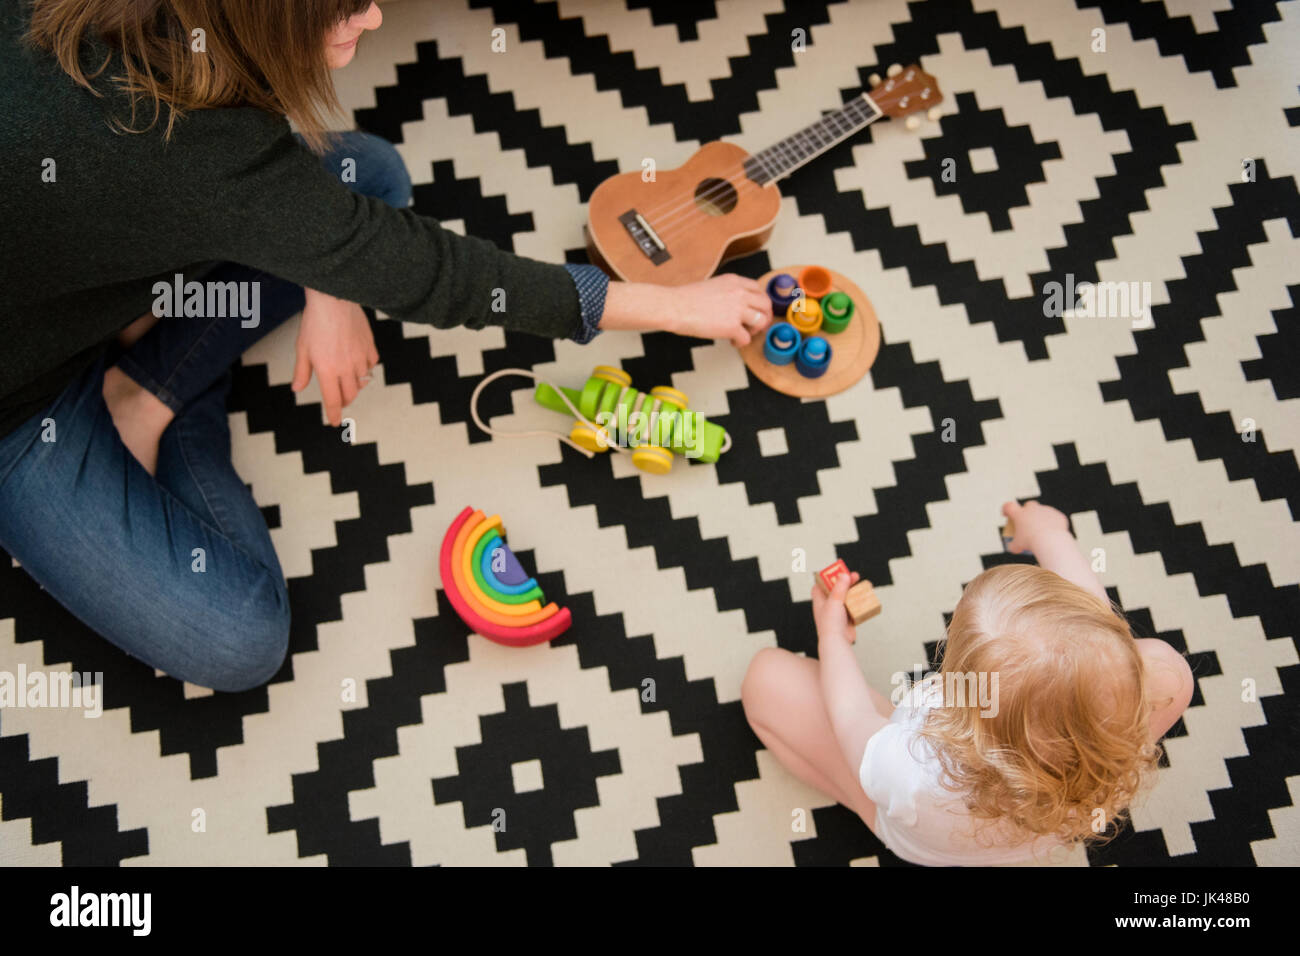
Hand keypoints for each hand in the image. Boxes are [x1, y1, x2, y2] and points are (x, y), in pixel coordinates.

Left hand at [293, 289, 379, 426]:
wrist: (334, 299)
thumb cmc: (315, 322)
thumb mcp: (302, 348)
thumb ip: (302, 371)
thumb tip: (297, 388)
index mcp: (327, 370)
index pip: (332, 400)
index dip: (334, 414)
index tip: (334, 422)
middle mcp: (346, 368)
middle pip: (350, 395)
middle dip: (344, 401)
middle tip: (339, 400)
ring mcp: (360, 358)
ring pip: (362, 381)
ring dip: (354, 385)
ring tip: (347, 380)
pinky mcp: (370, 347)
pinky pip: (371, 365)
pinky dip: (365, 368)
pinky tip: (358, 363)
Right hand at [665, 274, 772, 346]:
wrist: (674, 307)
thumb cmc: (685, 299)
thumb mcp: (712, 285)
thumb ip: (727, 292)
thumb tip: (733, 305)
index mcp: (734, 281)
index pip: (759, 289)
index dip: (760, 303)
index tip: (756, 311)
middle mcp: (739, 293)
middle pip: (766, 304)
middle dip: (764, 317)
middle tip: (756, 325)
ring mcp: (737, 310)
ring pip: (761, 321)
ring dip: (755, 330)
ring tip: (744, 334)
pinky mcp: (732, 327)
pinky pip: (747, 338)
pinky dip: (741, 343)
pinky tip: (732, 342)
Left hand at [811, 571, 859, 645]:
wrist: (837, 643)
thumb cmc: (831, 622)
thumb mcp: (834, 600)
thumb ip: (839, 587)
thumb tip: (844, 574)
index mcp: (820, 601)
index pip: (819, 586)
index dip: (826, 578)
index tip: (836, 572)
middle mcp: (828, 607)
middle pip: (836, 591)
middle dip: (846, 583)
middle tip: (855, 576)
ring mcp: (838, 614)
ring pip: (847, 599)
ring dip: (855, 592)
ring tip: (865, 585)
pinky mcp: (847, 620)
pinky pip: (854, 609)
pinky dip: (860, 603)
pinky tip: (867, 598)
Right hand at [1002, 500, 1068, 553]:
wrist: (1050, 541)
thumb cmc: (1031, 542)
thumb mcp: (1017, 547)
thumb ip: (1013, 545)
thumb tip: (1013, 547)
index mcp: (1020, 514)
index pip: (1009, 506)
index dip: (1006, 509)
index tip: (1007, 515)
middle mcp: (1033, 509)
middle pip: (1029, 505)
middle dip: (1028, 511)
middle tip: (1028, 522)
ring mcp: (1046, 510)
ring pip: (1044, 512)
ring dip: (1042, 518)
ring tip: (1043, 532)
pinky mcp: (1058, 515)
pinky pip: (1055, 518)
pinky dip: (1054, 524)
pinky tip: (1054, 533)